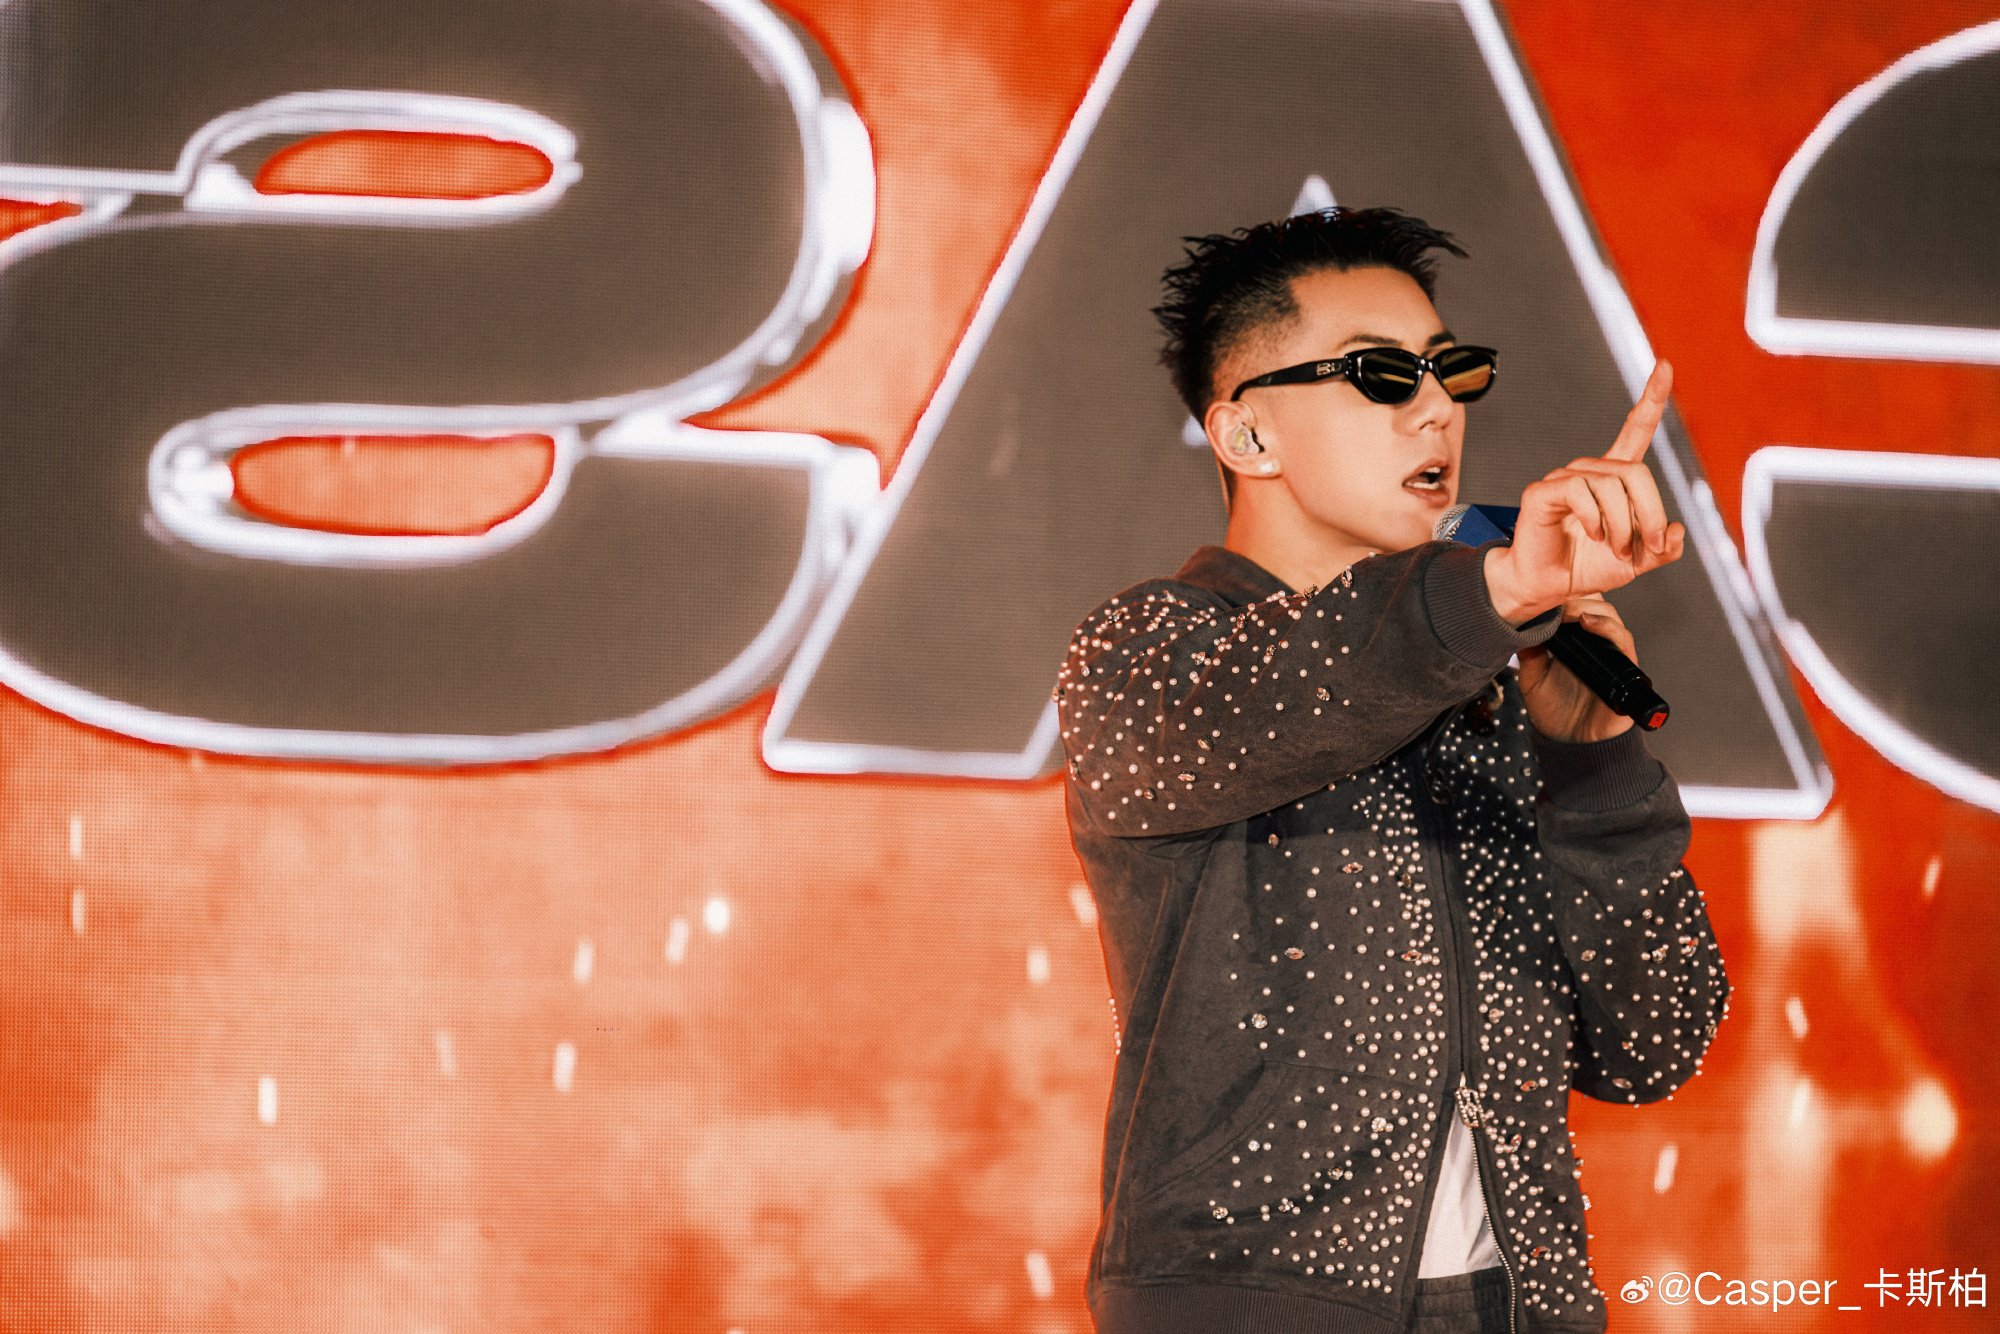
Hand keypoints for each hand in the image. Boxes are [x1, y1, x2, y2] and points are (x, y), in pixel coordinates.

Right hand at [1485, 360, 1687, 622]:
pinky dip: (1595, 518)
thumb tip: (1675, 532)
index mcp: (1613, 479)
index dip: (1652, 399)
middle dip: (1651, 513)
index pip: (1635, 430)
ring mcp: (1564, 479)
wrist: (1547, 586)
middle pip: (1636, 472)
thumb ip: (1662, 548)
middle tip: (1647, 547)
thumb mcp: (1636, 560)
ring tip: (1615, 549)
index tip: (1665, 367)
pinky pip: (1580, 492)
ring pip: (1612, 485)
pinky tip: (1592, 534)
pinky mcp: (1543, 492)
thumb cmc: (1586, 567)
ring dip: (1622, 525)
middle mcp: (1589, 472)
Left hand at [1519, 595, 1637, 742]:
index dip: (1566, 593)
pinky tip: (1589, 623)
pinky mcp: (1625, 671)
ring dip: (1591, 608)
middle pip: (1596, 605)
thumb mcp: (1531, 678)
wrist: (1568, 744)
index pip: (1579, 604)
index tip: (1544, 589)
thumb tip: (1519, 624)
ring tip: (1570, 611)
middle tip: (1554, 599)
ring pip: (1611, 618)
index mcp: (1576, 641)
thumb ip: (1528, 652)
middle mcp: (1596, 644)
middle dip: (1576, 597)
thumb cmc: (1553, 711)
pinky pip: (1624, 643)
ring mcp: (1612, 655)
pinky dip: (1609, 629)